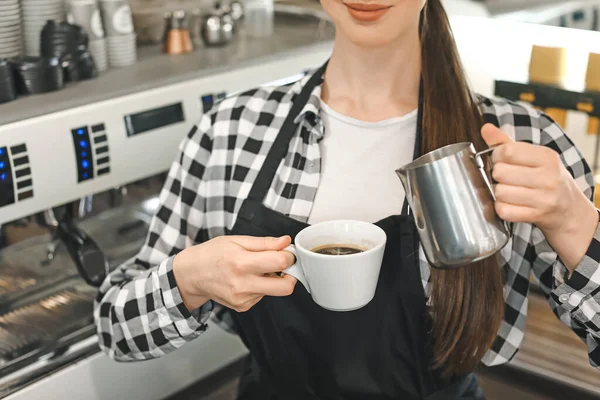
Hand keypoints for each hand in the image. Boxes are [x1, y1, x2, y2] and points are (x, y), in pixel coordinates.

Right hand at [173, 235, 296, 311]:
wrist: (192, 274)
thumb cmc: (213, 253)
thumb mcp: (237, 240)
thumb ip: (265, 243)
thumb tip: (286, 241)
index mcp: (241, 263)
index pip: (280, 263)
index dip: (289, 256)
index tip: (286, 252)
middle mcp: (242, 284)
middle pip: (285, 287)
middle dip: (290, 275)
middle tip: (282, 265)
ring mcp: (242, 299)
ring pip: (274, 291)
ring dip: (271, 280)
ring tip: (253, 270)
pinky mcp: (242, 307)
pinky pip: (263, 296)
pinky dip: (260, 287)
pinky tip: (246, 279)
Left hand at [481, 123, 597, 269]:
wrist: (568, 208)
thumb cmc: (546, 177)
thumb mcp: (532, 156)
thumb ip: (506, 142)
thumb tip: (485, 128)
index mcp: (547, 157)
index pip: (507, 151)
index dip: (497, 156)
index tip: (502, 160)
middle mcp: (548, 177)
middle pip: (500, 172)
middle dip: (497, 175)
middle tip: (506, 177)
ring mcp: (544, 198)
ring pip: (499, 192)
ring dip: (498, 192)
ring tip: (509, 190)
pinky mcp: (536, 215)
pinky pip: (503, 210)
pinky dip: (501, 208)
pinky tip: (510, 203)